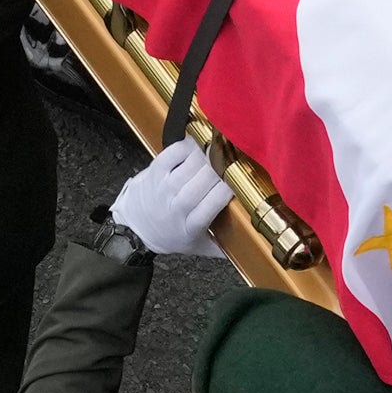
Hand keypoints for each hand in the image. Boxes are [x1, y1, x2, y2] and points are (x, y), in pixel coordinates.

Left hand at [109, 142, 233, 258]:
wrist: (136, 230)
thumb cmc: (171, 236)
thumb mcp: (200, 247)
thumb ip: (226, 247)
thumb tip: (255, 243)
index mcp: (193, 225)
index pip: (218, 198)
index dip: (232, 185)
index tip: (239, 181)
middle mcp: (179, 205)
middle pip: (207, 176)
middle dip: (222, 166)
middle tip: (231, 162)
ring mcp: (165, 186)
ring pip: (193, 162)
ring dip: (207, 153)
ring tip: (217, 151)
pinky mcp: (155, 171)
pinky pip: (174, 151)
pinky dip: (187, 145)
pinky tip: (196, 146)